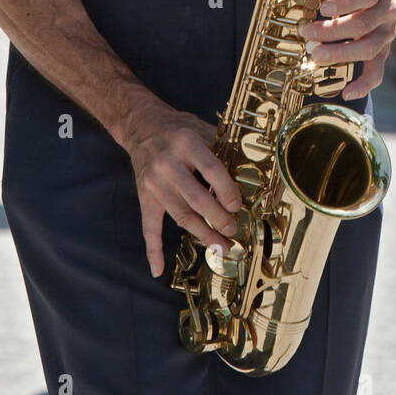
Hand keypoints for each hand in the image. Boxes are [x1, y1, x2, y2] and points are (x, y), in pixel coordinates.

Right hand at [122, 101, 241, 278]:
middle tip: (234, 230)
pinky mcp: (145, 196)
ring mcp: (154, 182)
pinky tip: (158, 269)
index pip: (210, 169)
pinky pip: (148, 226)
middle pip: (196, 198)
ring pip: (181, 216)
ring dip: (202, 234)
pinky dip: (153, 250)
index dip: (226, 190)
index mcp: (187, 142)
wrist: (141, 124)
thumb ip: (223, 148)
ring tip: (221, 247)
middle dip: (218, 218)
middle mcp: (168, 163)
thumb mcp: (201, 127)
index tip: (238, 206)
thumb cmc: (179, 128)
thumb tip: (254, 170)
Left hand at [301, 0, 395, 99]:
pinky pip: (377, 72)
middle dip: (332, 31)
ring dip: (340, 54)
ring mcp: (388, 33)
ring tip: (316, 54)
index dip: (345, 3)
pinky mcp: (385, 51)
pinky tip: (347, 92)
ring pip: (367, 48)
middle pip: (363, 25)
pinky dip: (363, 85)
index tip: (324, 7)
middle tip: (308, 33)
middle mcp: (389, 10)